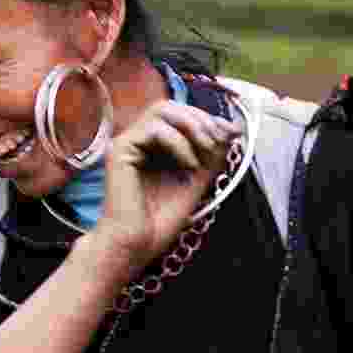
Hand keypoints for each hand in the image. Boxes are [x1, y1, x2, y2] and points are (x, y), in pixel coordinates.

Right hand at [88, 101, 239, 273]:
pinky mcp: (119, 150)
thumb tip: (232, 128)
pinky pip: (154, 128)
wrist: (136, 246)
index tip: (233, 132)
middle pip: (170, 106)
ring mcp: (126, 143)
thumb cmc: (159, 222)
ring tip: (207, 149)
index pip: (180, 116)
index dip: (207, 118)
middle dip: (202, 119)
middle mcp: (137, 141)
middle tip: (220, 140)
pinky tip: (189, 164)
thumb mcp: (196, 182)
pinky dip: (178, 142)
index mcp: (152, 147)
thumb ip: (211, 156)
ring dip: (192, 125)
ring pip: (161, 109)